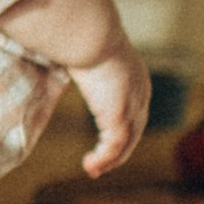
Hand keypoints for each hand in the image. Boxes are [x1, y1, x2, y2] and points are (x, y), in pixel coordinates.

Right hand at [75, 40, 151, 176]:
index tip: (104, 143)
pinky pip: (113, 146)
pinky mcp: (119, 117)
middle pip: (134, 132)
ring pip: (126, 143)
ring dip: (109, 160)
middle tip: (99, 165)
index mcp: (136, 79)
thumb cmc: (85, 36)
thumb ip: (83, 61)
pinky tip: (89, 165)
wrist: (91, 35)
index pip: (134, 112)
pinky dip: (103, 159)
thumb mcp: (88, 52)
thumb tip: (62, 54)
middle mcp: (140, 94)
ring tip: (91, 169)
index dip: (121, 130)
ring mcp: (132, 107)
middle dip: (117, 151)